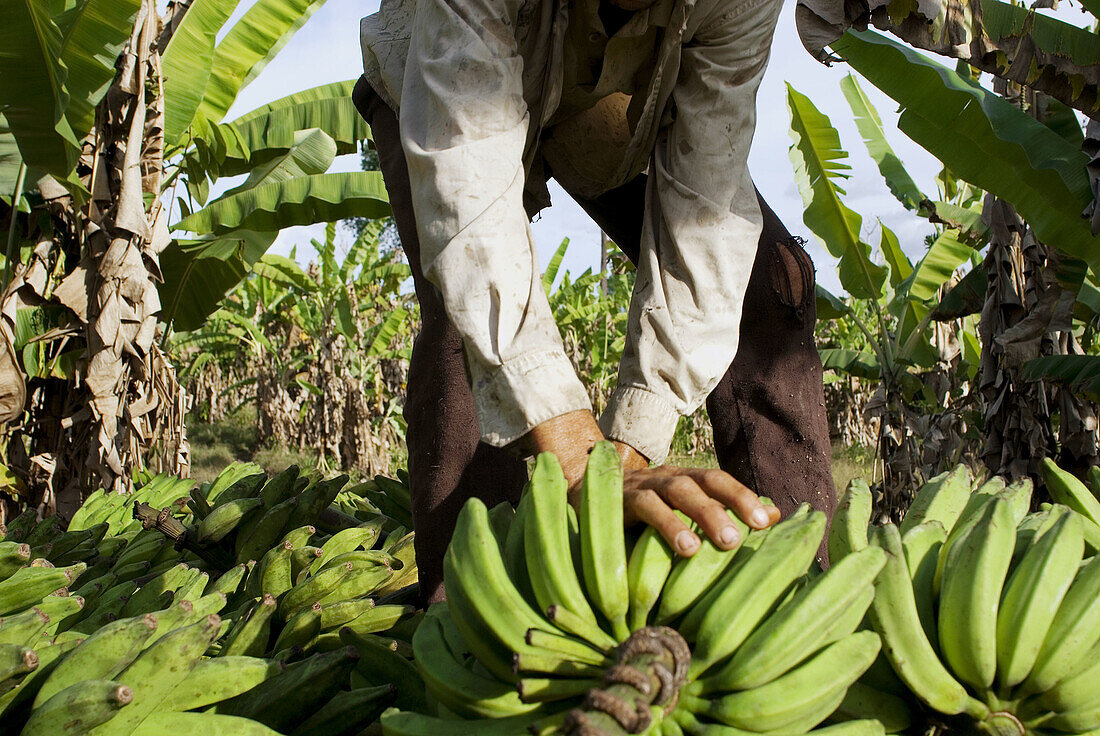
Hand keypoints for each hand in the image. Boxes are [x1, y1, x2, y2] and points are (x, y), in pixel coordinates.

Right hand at [614, 441, 779, 555]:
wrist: (575, 496)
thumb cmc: (633, 519)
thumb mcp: (675, 518)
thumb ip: (720, 515)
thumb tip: (776, 517)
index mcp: (681, 480)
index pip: (718, 481)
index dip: (743, 496)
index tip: (769, 521)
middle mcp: (664, 478)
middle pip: (704, 480)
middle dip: (732, 501)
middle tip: (754, 528)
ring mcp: (641, 486)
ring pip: (677, 491)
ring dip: (704, 513)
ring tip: (726, 542)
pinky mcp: (618, 500)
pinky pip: (646, 508)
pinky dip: (668, 525)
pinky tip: (686, 547)